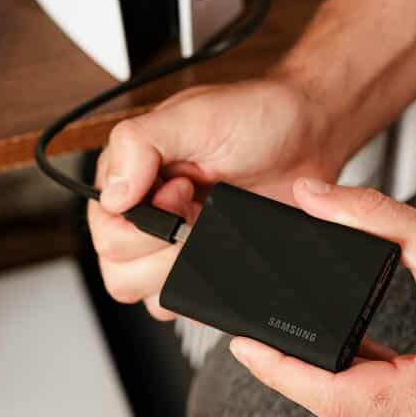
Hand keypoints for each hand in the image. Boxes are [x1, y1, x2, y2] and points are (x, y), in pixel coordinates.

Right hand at [88, 76, 339, 318]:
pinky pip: (193, 300)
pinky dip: (210, 285)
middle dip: (164, 249)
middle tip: (197, 208)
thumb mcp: (192, 116)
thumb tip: (113, 196)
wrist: (310, 132)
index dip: (141, 224)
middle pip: (120, 273)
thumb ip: (139, 145)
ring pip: (152, 296)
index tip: (180, 191)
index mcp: (129, 178)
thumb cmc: (255, 116)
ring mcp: (178, 244)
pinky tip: (226, 248)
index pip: (105, 232)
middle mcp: (147, 214)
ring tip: (212, 228)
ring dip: (185, 270)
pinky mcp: (208, 263)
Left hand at [230, 179, 415, 416]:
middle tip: (252, 335)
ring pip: (363, 410)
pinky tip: (344, 349)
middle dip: (293, 371)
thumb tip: (314, 197)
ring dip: (326, 376)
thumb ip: (372, 216)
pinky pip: (388, 406)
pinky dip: (361, 378)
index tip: (243, 346)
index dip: (279, 372)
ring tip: (284, 340)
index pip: (333, 397)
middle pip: (341, 406)